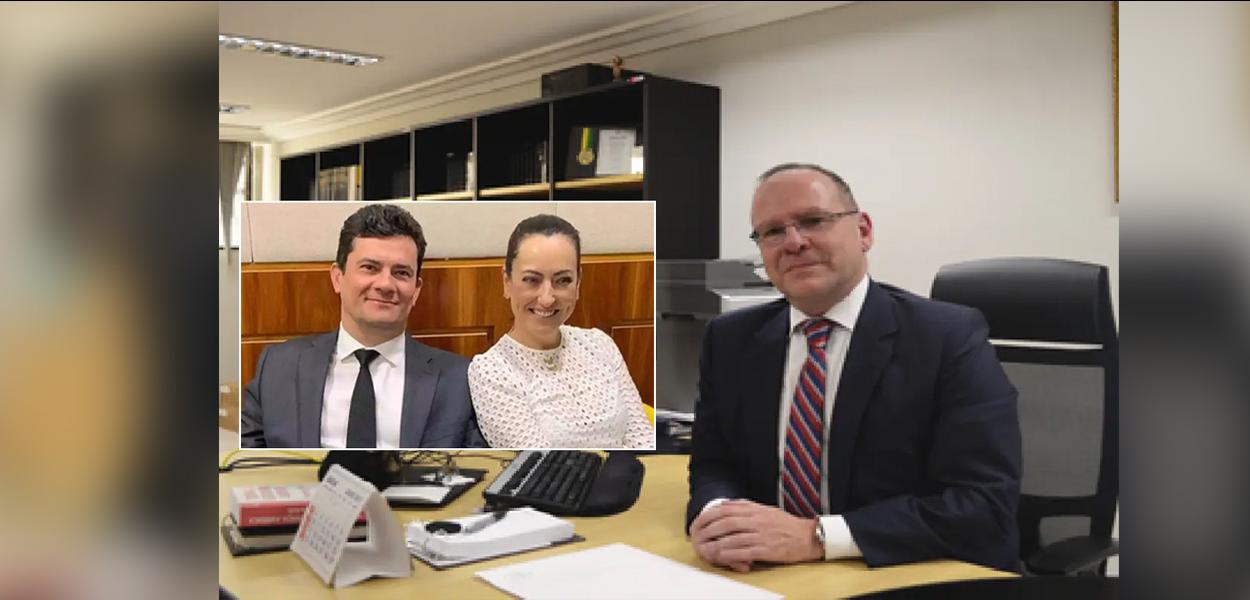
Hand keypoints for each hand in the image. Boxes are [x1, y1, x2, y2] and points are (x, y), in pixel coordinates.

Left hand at [689, 499, 822, 571]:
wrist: (807, 537)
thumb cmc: (785, 525)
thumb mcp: (765, 510)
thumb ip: (746, 506)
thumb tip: (726, 504)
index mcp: (755, 510)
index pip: (726, 509)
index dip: (709, 515)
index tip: (698, 522)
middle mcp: (757, 521)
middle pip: (726, 522)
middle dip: (708, 529)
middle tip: (697, 536)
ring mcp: (762, 535)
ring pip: (733, 537)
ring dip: (716, 543)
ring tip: (705, 548)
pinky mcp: (767, 550)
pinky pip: (745, 551)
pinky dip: (731, 554)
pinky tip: (722, 556)